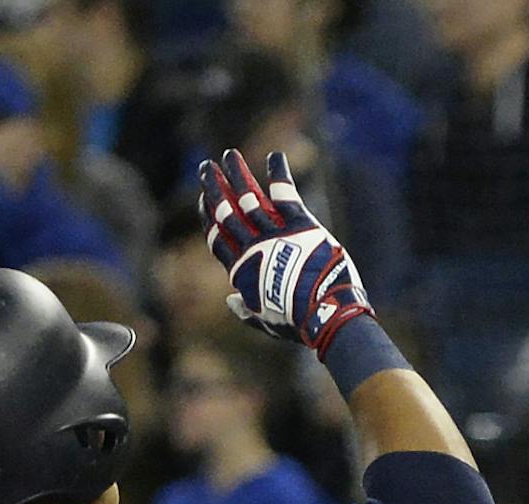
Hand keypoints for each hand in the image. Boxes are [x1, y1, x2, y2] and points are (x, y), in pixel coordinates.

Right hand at [198, 148, 374, 359]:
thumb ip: (246, 310)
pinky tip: (275, 157)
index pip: (217, 238)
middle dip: (214, 187)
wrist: (325, 314)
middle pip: (226, 212)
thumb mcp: (265, 321)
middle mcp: (253, 248)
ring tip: (229, 155)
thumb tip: (230, 301)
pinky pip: (284, 193)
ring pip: (248, 197)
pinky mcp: (300, 224)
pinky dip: (278, 174)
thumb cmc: (297, 323)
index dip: (208, 217)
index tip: (203, 200)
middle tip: (205, 167)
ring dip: (237, 174)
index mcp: (242, 271)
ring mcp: (275, 233)